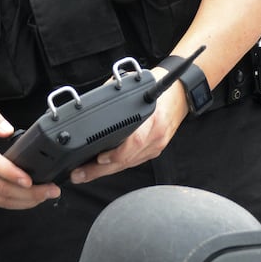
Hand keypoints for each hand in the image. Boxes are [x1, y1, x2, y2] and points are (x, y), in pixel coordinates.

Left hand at [68, 74, 188, 183]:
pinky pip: (133, 162)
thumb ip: (115, 98)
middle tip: (79, 174)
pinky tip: (103, 167)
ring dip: (105, 170)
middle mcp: (155, 135)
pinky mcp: (155, 150)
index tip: (98, 158)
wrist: (181, 93)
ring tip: (84, 174)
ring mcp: (156, 145)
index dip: (116, 154)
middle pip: (126, 160)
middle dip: (99, 170)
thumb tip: (91, 105)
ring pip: (128, 164)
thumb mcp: (136, 87)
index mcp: (152, 118)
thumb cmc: (160, 88)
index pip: (135, 142)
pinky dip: (117, 165)